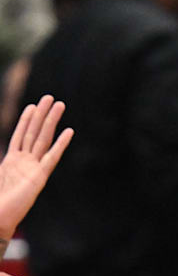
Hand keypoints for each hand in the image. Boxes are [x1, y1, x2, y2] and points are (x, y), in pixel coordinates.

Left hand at [0, 95, 72, 238]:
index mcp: (11, 161)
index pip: (20, 135)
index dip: (26, 120)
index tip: (32, 105)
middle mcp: (24, 162)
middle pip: (35, 133)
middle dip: (42, 114)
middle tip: (51, 98)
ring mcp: (33, 168)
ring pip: (43, 139)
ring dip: (51, 121)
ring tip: (60, 105)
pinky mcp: (40, 177)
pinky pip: (51, 157)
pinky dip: (60, 144)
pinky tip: (69, 131)